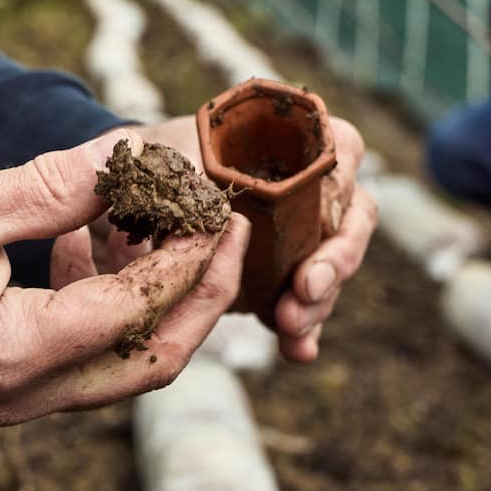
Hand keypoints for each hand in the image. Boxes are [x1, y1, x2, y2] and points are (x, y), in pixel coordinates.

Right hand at [0, 128, 248, 423]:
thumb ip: (55, 189)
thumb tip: (136, 157)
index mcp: (11, 359)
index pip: (135, 313)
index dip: (190, 260)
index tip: (220, 208)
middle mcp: (18, 398)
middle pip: (150, 362)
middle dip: (200, 296)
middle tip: (229, 232)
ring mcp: (8, 401)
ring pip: (121, 366)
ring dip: (158, 303)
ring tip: (172, 231)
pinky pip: (81, 356)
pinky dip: (109, 308)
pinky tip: (95, 244)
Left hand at [133, 112, 376, 363]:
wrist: (139, 200)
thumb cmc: (159, 161)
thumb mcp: (163, 150)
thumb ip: (169, 158)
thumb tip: (154, 162)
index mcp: (291, 139)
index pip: (341, 152)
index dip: (339, 191)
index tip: (318, 218)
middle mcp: (310, 185)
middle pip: (350, 219)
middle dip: (334, 261)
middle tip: (305, 291)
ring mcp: (304, 235)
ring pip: (332, 267)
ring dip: (319, 303)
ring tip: (290, 327)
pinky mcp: (286, 278)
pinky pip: (307, 305)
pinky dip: (303, 331)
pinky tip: (297, 351)